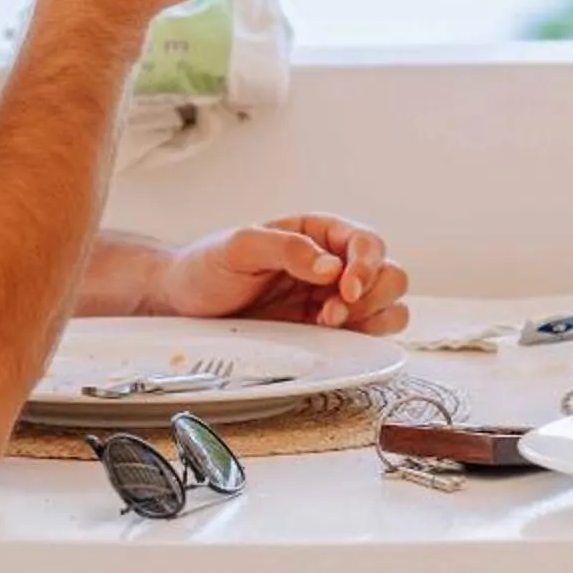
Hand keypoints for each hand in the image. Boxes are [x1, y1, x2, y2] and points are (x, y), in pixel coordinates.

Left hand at [149, 214, 411, 332]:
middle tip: (328, 314)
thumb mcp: (238, 247)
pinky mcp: (327, 331)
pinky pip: (369, 334)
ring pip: (390, 306)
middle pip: (390, 274)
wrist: (182, 303)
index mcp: (318, 233)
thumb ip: (284, 248)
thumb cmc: (207, 266)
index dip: (366, 265)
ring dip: (372, 319)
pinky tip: (331, 338)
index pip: (366, 242)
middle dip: (371, 296)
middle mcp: (335, 264)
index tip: (346, 288)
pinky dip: (365, 338)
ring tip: (326, 325)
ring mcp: (334, 299)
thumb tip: (328, 266)